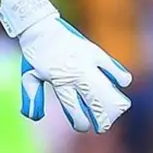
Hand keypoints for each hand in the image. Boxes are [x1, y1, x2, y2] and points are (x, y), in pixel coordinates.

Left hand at [0, 0, 132, 133]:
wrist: (39, 25)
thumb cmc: (34, 53)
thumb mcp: (29, 76)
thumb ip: (33, 97)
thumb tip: (35, 118)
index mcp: (59, 81)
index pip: (75, 109)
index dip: (81, 122)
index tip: (83, 126)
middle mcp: (75, 74)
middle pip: (95, 102)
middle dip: (102, 118)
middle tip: (103, 127)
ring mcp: (87, 62)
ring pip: (106, 88)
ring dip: (113, 102)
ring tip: (118, 110)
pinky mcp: (94, 51)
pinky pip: (112, 66)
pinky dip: (119, 75)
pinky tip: (122, 83)